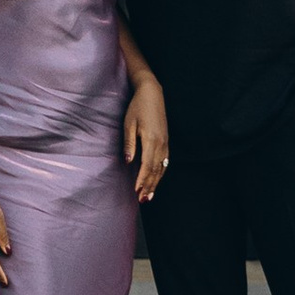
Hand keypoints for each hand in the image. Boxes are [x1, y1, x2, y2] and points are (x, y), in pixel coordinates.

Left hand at [123, 74, 168, 202]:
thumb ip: (129, 143)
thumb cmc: (138, 107)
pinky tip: (157, 180)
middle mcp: (161, 144)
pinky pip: (165, 162)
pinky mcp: (166, 141)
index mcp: (151, 140)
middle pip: (155, 170)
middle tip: (142, 200)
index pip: (146, 166)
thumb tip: (128, 161)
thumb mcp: (129, 123)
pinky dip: (161, 173)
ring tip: (149, 195)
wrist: (152, 93)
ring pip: (162, 168)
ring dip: (155, 183)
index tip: (136, 192)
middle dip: (149, 186)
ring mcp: (165, 143)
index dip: (142, 180)